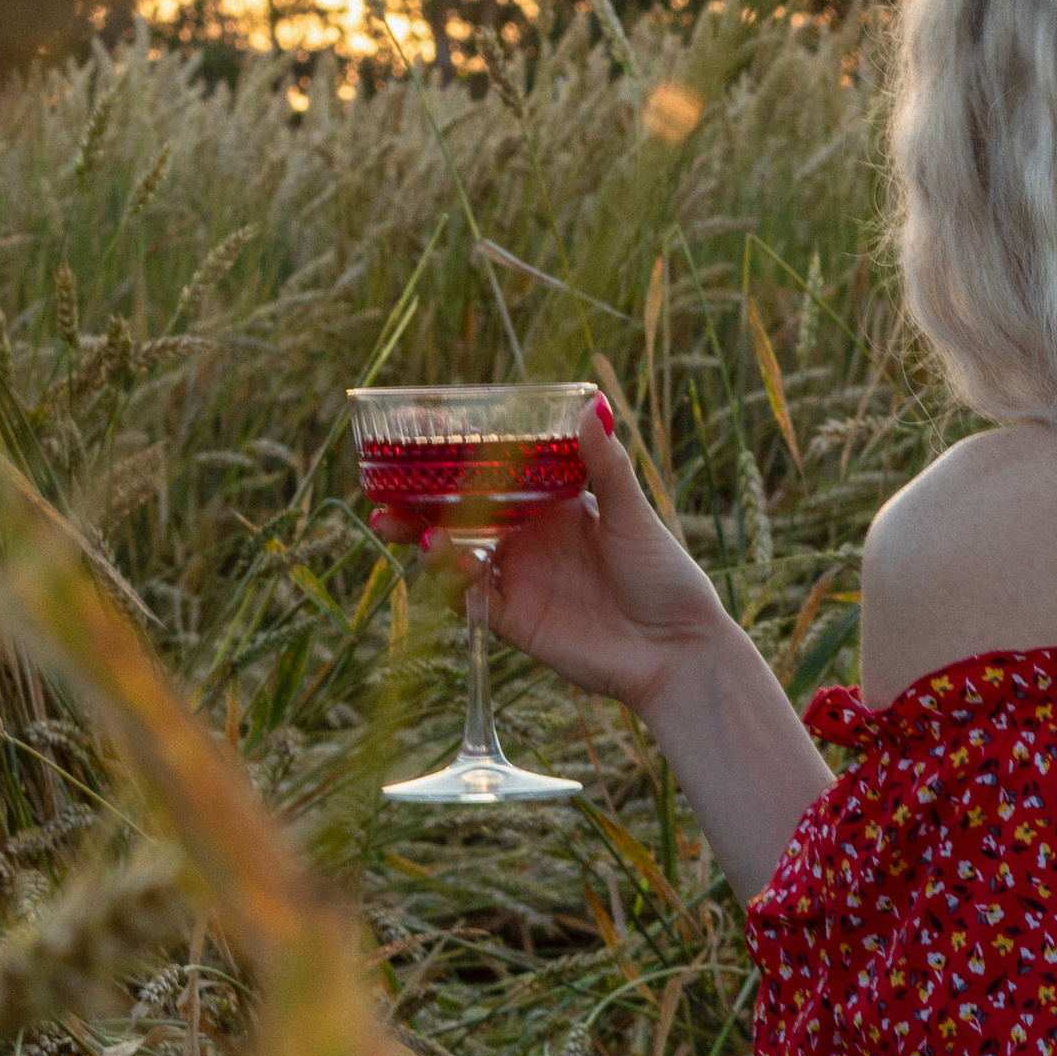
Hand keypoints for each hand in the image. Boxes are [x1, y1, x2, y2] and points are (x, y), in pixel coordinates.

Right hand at [374, 401, 731, 721]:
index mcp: (551, 505)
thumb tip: (592, 403)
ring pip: (453, 557)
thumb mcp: (634, 515)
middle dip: (416, 505)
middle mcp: (526, 540)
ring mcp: (516, 580)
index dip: (452, 461)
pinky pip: (469, 600)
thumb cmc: (664, 577)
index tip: (416, 438)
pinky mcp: (513, 621)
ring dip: (425, 543)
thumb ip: (605, 465)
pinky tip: (454, 563)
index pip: (492, 475)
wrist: (676, 652)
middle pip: (458, 516)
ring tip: (407, 530)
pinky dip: (453, 583)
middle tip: (380, 492)